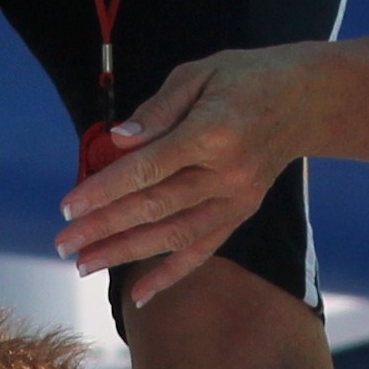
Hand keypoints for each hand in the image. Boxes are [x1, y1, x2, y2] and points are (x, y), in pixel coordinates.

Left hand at [57, 48, 319, 305]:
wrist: (305, 100)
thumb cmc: (243, 79)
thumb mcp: (198, 73)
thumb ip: (157, 109)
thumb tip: (118, 140)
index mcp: (211, 132)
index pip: (146, 169)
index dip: (104, 190)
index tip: (68, 207)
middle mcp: (225, 173)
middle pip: (154, 208)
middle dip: (103, 228)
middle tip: (63, 244)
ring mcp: (236, 199)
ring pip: (173, 235)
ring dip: (126, 254)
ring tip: (84, 265)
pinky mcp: (241, 214)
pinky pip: (202, 250)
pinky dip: (171, 274)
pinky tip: (139, 295)